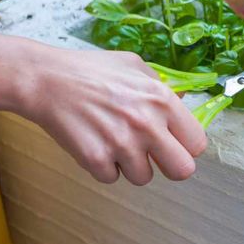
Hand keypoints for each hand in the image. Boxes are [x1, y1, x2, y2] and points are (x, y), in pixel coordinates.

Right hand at [20, 46, 206, 184]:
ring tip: (114, 140)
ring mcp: (121, 144)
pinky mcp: (96, 160)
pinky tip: (95, 142)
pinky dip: (104, 166)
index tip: (176, 142)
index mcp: (162, 100)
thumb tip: (181, 104)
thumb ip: (161, 86)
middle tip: (154, 155)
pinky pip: (112, 178)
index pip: (197, 143)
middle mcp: (147, 124)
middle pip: (182, 171)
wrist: (47, 79)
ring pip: (143, 178)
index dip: (186, 144)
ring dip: (131, 165)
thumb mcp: (135, 65)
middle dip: (169, 165)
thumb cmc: (90, 70)